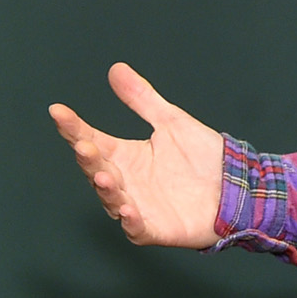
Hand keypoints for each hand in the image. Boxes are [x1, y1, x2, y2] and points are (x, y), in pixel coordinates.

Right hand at [49, 63, 224, 248]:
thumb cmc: (203, 158)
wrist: (238, 187)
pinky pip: (137, 229)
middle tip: (84, 145)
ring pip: (112, 199)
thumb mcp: (172, 123)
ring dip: (106, 189)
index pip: (91, 139)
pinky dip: (131, 222)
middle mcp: (125, 181)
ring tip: (103, 175)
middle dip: (88, 159)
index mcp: (124, 156)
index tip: (58, 111)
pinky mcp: (156, 229)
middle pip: (96, 169)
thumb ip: (142, 99)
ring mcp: (138, 206)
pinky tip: (128, 211)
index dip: (73, 127)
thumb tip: (116, 68)